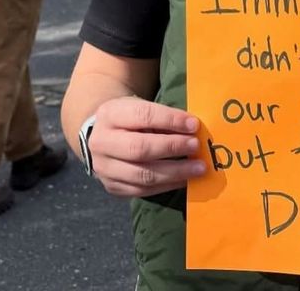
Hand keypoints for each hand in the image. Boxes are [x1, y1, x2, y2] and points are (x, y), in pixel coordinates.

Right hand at [88, 97, 205, 197]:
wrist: (103, 137)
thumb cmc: (130, 119)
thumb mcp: (140, 108)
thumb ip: (163, 117)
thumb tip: (193, 129)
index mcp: (110, 114)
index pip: (143, 116)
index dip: (170, 120)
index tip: (193, 125)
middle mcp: (101, 142)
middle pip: (139, 148)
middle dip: (172, 147)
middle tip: (196, 146)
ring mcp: (104, 168)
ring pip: (142, 175)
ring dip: (175, 172)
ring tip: (198, 168)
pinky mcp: (112, 188)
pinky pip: (143, 190)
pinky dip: (167, 185)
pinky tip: (185, 179)